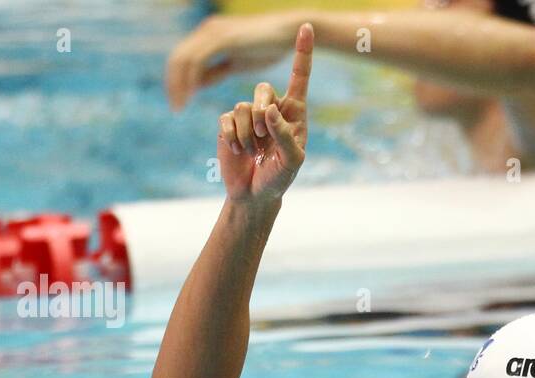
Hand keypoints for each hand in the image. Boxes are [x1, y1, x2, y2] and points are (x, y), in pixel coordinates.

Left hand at [166, 12, 300, 111]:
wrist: (287, 33)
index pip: (182, 59)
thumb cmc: (267, 48)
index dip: (176, 81)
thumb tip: (195, 84)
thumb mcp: (235, 63)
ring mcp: (214, 33)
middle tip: (176, 108)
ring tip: (180, 106)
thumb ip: (214, 71)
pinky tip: (193, 95)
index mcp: (209, 36)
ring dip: (179, 84)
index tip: (179, 102)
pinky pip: (198, 60)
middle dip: (173, 84)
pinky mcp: (223, 39)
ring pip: (184, 59)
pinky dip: (192, 79)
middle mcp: (207, 31)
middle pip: (177, 59)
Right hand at [216, 23, 312, 203]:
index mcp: (294, 112)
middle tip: (264, 138)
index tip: (307, 26)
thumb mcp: (292, 161)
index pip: (299, 77)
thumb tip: (268, 109)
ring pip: (243, 107)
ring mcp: (248, 113)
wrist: (253, 193)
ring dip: (248, 135)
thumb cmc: (279, 177)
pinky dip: (234, 137)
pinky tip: (239, 150)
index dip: (303, 53)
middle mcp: (271, 107)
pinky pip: (228, 118)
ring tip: (254, 152)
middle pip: (262, 89)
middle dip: (261, 114)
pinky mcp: (229, 121)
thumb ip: (285, 135)